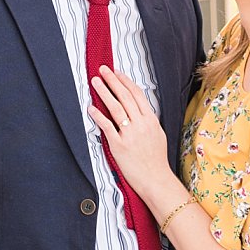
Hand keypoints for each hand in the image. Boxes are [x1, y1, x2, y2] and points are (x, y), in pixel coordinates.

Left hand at [90, 65, 178, 207]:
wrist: (156, 179)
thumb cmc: (156, 160)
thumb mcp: (158, 135)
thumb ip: (148, 121)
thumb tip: (138, 110)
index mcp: (151, 120)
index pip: (137, 94)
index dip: (125, 81)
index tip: (117, 72)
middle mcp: (141, 124)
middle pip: (125, 97)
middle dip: (113, 81)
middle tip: (103, 70)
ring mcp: (130, 134)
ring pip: (116, 108)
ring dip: (104, 92)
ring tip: (95, 82)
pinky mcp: (119, 146)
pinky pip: (107, 127)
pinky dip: (99, 115)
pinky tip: (91, 107)